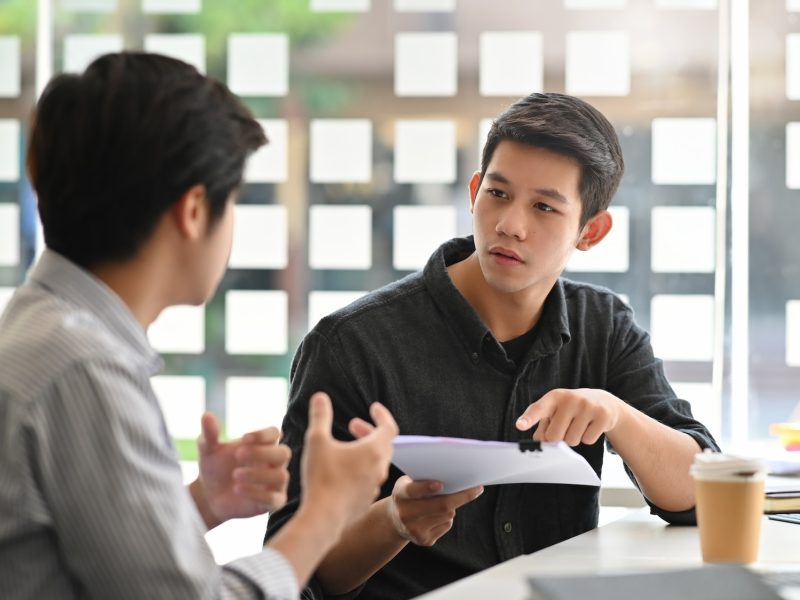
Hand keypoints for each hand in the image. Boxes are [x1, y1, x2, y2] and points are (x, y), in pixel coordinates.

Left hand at [195, 412, 290, 524]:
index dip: (263, 435)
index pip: (275, 433)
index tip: (244, 438)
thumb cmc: (214, 467)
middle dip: (263, 453)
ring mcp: (275, 483)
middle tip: (239, 455)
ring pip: (281, 476)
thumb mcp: (208, 449)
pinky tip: (238, 489)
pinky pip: (276, 499)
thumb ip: (210, 433)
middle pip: (284, 453)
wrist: (208, 496)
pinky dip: (258, 493)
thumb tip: (206, 415)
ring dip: (259, 474)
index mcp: (263, 444)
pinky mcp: (272, 502)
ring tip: (235, 475)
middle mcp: (274, 462)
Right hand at [299, 392, 397, 532]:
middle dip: (369, 430)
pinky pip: (370, 478)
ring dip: (366, 449)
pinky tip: (344, 469)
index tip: (374, 407)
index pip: (389, 427)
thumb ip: (320, 416)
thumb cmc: (321, 477)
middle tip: (353, 424)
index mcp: (374, 450)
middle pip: (384, 443)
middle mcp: (379, 467)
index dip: (382, 415)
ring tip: (348, 446)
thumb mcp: (317, 440)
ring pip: (377, 462)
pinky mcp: (366, 499)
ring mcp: (375, 485)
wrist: (323, 517)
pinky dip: (362, 467)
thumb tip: (320, 396)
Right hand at [386, 477, 482, 546]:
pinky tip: (435, 515)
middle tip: (477, 488)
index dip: (426, 487)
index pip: (413, 491)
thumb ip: (424, 481)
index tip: (440, 484)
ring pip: (447, 514)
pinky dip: (446, 517)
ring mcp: (414, 530)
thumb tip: (455, 479)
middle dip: (462, 496)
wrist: (395, 520)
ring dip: (451, 506)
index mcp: (400, 495)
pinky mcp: (424, 540)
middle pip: (440, 505)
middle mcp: (405, 514)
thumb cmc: (408, 495)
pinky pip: (446, 525)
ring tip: (441, 501)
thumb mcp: (409, 484)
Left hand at [515, 388, 623, 445]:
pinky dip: (588, 438)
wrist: (604, 401)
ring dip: (574, 439)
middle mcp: (570, 398)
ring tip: (579, 425)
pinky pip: (588, 440)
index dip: (529, 418)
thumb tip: (541, 442)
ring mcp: (587, 406)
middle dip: (558, 438)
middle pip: (554, 436)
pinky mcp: (602, 416)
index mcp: (554, 397)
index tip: (520, 425)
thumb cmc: (571, 410)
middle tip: (566, 427)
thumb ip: (543, 427)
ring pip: (572, 440)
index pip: (538, 409)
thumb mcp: (555, 412)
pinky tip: (591, 426)